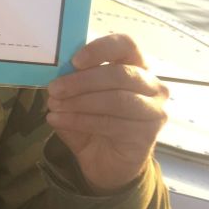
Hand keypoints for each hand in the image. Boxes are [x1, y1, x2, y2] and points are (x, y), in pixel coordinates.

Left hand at [46, 34, 167, 193]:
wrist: (107, 163)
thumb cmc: (94, 123)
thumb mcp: (77, 99)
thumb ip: (71, 84)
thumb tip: (54, 76)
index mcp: (135, 66)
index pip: (126, 45)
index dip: (100, 49)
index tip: (74, 61)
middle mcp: (152, 85)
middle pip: (119, 74)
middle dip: (81, 81)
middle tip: (53, 89)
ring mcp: (154, 110)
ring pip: (116, 99)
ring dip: (79, 102)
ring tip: (53, 107)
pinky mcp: (148, 133)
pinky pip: (111, 123)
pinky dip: (79, 121)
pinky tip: (58, 121)